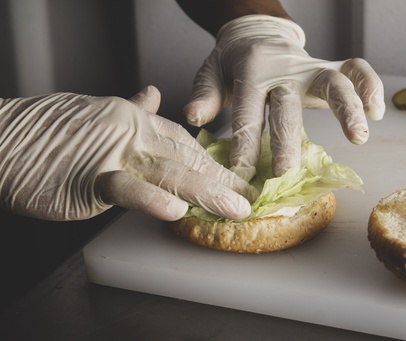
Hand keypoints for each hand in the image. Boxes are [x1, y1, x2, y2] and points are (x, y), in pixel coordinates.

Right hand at [0, 86, 255, 220]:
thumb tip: (152, 95)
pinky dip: (151, 199)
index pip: (186, 142)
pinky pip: (126, 188)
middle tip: (251, 197)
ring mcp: (113, 152)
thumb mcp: (98, 111)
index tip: (238, 177)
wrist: (3, 136)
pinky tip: (175, 211)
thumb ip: (132, 109)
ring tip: (234, 207)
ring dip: (205, 191)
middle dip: (222, 178)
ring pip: (168, 171)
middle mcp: (131, 131)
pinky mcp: (90, 176)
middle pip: (188, 157)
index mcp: (135, 118)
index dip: (215, 161)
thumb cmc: (48, 131)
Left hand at [182, 15, 384, 180]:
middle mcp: (283, 69)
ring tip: (358, 137)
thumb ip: (204, 94)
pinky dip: (370, 86)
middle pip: (288, 105)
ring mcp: (310, 67)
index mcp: (250, 69)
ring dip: (347, 109)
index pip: (248, 110)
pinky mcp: (329, 66)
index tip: (242, 174)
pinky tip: (376, 111)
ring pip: (334, 82)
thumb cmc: (233, 62)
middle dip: (286, 140)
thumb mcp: (211, 72)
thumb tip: (192, 116)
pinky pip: (356, 70)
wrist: (258, 33)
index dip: (243, 143)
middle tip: (285, 171)